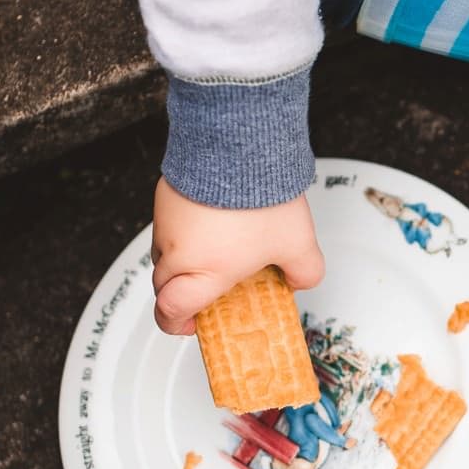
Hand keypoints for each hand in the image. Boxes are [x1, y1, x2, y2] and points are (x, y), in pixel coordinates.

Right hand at [150, 179, 324, 335]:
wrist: (238, 144)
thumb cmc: (260, 194)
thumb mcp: (298, 243)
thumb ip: (304, 270)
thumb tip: (301, 279)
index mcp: (203, 271)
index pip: (169, 311)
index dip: (177, 324)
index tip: (193, 324)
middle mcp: (177, 249)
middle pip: (164, 284)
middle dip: (184, 293)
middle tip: (211, 290)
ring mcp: (168, 222)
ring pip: (165, 253)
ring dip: (186, 259)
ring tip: (220, 251)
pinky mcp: (166, 196)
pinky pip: (170, 224)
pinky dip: (187, 231)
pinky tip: (215, 221)